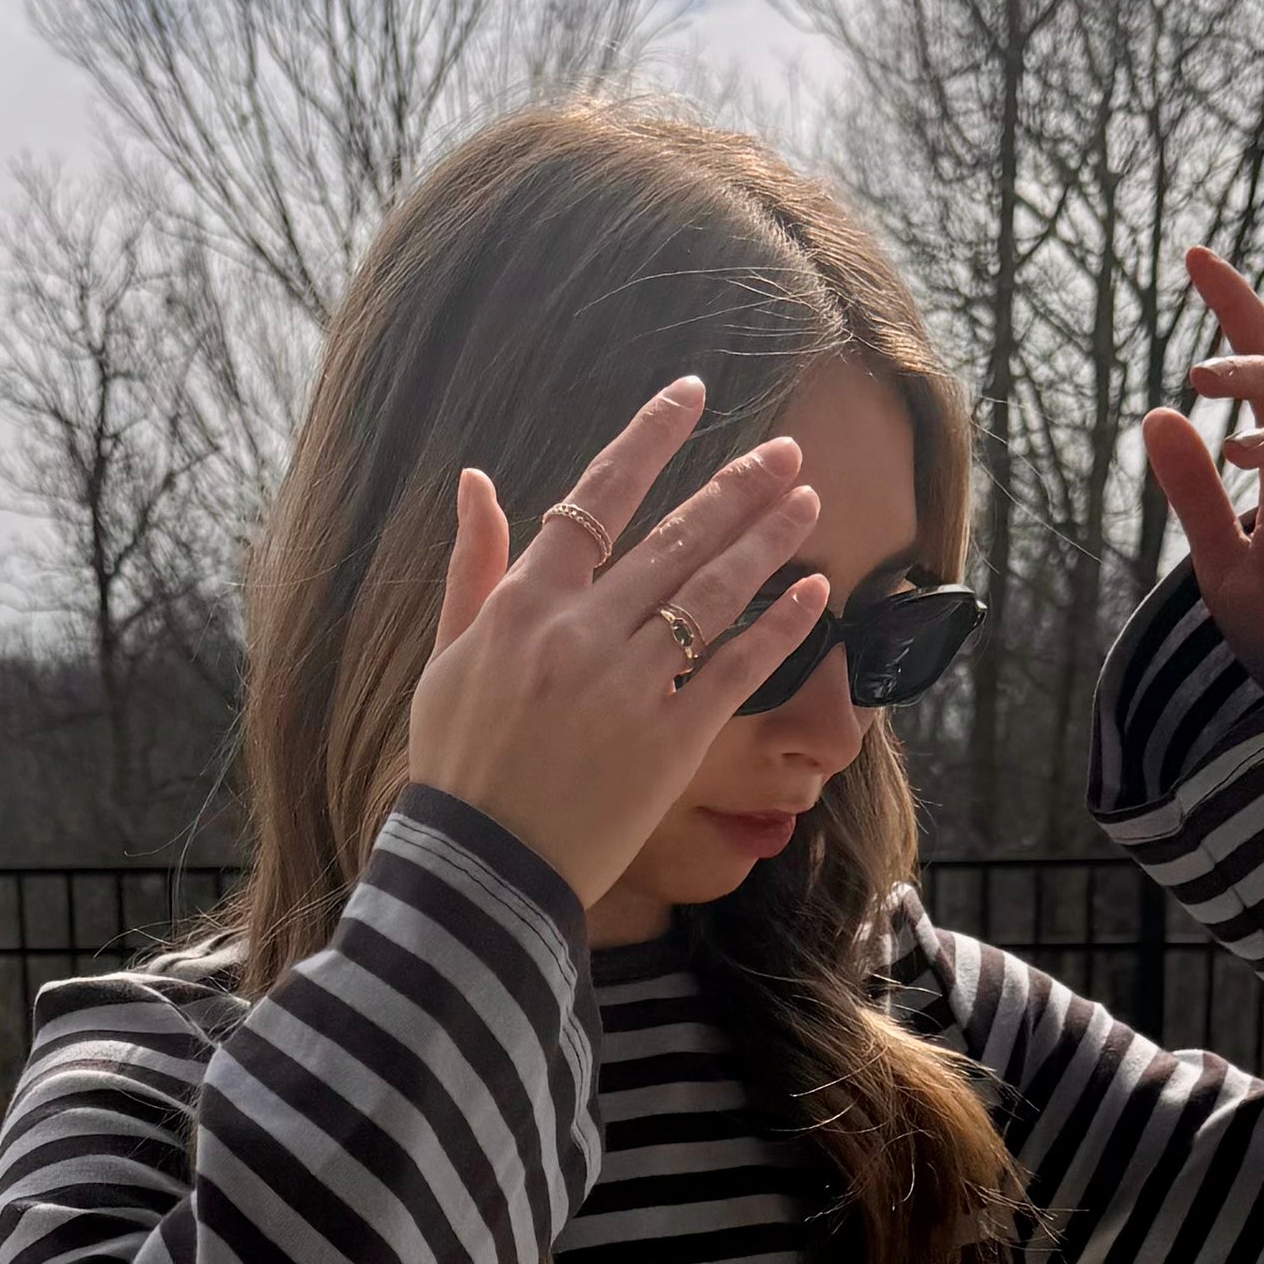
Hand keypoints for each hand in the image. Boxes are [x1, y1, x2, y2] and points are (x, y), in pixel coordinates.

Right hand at [405, 378, 830, 920]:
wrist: (481, 869)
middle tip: (787, 452)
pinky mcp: (669, 742)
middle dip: (737, 488)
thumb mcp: (447, 656)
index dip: (649, 439)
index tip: (692, 395)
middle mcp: (580, 633)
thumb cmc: (460, 763)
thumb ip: (471, 566)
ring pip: (713, 593)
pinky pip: (736, 669)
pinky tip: (816, 592)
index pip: (597, 497)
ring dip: (769, 541)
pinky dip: (779, 626)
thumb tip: (475, 480)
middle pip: (674, 538)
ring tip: (809, 500)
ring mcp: (628, 686)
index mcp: (523, 604)